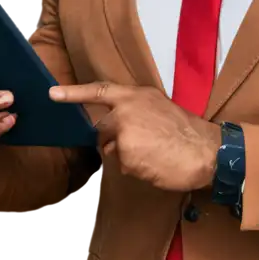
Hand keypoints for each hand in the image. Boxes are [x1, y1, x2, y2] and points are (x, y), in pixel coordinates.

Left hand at [49, 81, 220, 191]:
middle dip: (115, 140)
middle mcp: (126, 110)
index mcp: (137, 96)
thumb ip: (138, 111)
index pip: (99, 91)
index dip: (74, 93)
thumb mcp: (161, 109)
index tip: (52, 94)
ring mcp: (124, 132)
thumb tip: (121, 126)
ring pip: (112, 149)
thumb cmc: (189, 133)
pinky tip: (154, 164)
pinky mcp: (125, 153)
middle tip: (144, 146)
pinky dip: (136, 168)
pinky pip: (122, 165)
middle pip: (103, 129)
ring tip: (155, 154)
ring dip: (127, 155)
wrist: (206, 151)